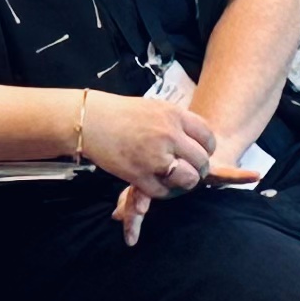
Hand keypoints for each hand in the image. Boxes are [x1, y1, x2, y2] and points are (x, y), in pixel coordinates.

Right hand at [71, 92, 215, 196]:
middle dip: (198, 170)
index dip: (208, 149)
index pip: (207, 137)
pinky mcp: (140, 174)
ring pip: (187, 179)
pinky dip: (163, 192)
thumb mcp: (155, 108)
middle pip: (201, 161)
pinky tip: (157, 184)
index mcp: (174, 116)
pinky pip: (164, 192)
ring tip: (175, 179)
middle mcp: (168, 135)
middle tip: (189, 171)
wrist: (91, 121)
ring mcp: (155, 156)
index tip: (201, 154)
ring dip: (184, 183)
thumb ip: (177, 123)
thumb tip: (196, 140)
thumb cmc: (122, 114)